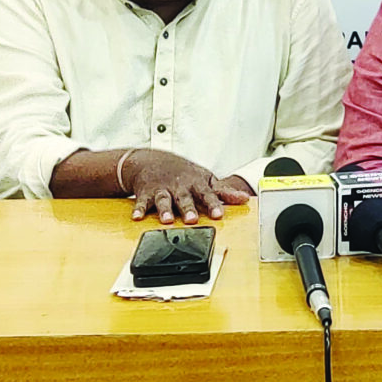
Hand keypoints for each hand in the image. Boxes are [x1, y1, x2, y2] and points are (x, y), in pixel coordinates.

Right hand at [125, 149, 251, 222]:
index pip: (207, 194)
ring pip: (164, 200)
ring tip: (167, 221)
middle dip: (188, 209)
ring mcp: (162, 189)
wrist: (153, 160)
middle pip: (185, 198)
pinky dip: (139, 209)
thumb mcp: (205, 178)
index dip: (214, 204)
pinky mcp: (146, 193)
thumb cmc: (184, 173)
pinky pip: (142, 202)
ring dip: (165, 210)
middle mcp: (180, 186)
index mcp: (196, 184)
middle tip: (192, 220)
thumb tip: (245, 199)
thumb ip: (224, 191)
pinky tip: (137, 217)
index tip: (219, 215)